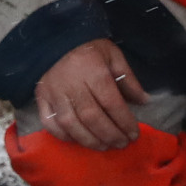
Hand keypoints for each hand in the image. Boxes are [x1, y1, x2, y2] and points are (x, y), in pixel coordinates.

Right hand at [33, 39, 147, 150]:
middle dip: (110, 135)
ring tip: (104, 146)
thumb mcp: (113, 56)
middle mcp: (72, 84)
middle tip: (122, 144)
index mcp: (93, 71)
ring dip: (89, 140)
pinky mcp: (41, 98)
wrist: (54, 39)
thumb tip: (144, 101)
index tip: (134, 134)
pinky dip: (64, 136)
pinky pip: (50, 123)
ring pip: (71, 124)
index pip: (111, 103)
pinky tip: (78, 140)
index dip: (124, 122)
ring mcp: (54, 93)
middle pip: (92, 117)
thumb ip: (128, 79)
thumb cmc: (88, 47)